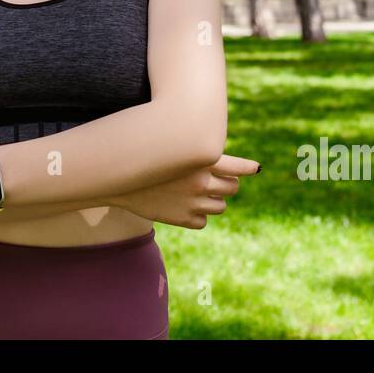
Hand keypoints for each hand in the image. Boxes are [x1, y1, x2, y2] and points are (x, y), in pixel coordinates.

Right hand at [109, 153, 259, 228]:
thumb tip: (224, 165)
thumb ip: (198, 157)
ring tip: (195, 194)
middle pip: (232, 188)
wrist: (117, 179)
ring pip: (220, 207)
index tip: (256, 168)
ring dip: (212, 201)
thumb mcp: (173, 151)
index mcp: (201, 161)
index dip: (248, 168)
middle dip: (225, 185)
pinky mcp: (184, 219)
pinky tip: (181, 206)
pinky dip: (196, 216)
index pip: (237, 167)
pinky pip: (202, 221)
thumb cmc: (145, 159)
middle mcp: (201, 182)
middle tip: (212, 181)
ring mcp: (194, 202)